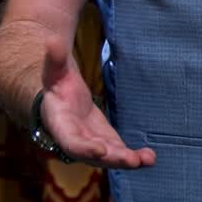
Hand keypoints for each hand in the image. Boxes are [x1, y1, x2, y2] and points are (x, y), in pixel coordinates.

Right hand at [38, 36, 155, 168]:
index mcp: (61, 125)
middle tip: (131, 160)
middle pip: (93, 155)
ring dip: (127, 160)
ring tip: (147, 160)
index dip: (83, 147)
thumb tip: (51, 40)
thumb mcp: (54, 71)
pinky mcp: (106, 143)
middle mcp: (76, 141)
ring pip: (109, 157)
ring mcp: (92, 144)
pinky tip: (150, 157)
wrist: (60, 101)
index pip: (71, 141)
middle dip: (112, 158)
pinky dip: (134, 157)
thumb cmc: (55, 85)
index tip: (100, 150)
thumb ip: (54, 59)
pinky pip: (119, 153)